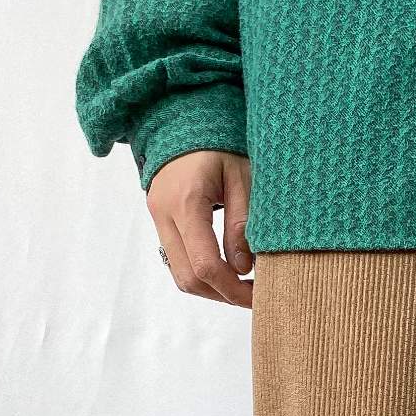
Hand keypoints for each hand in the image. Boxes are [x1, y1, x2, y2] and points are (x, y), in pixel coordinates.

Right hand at [147, 150, 253, 307]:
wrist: (183, 119)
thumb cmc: (219, 142)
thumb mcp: (242, 176)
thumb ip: (243, 223)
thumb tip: (243, 269)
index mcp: (186, 201)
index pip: (205, 265)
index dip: (232, 290)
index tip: (257, 297)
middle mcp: (164, 214)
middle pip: (188, 278)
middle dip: (222, 295)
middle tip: (253, 297)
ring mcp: (157, 218)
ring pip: (180, 275)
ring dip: (211, 288)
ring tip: (242, 285)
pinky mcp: (160, 220)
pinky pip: (177, 260)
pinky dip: (201, 273)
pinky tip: (226, 269)